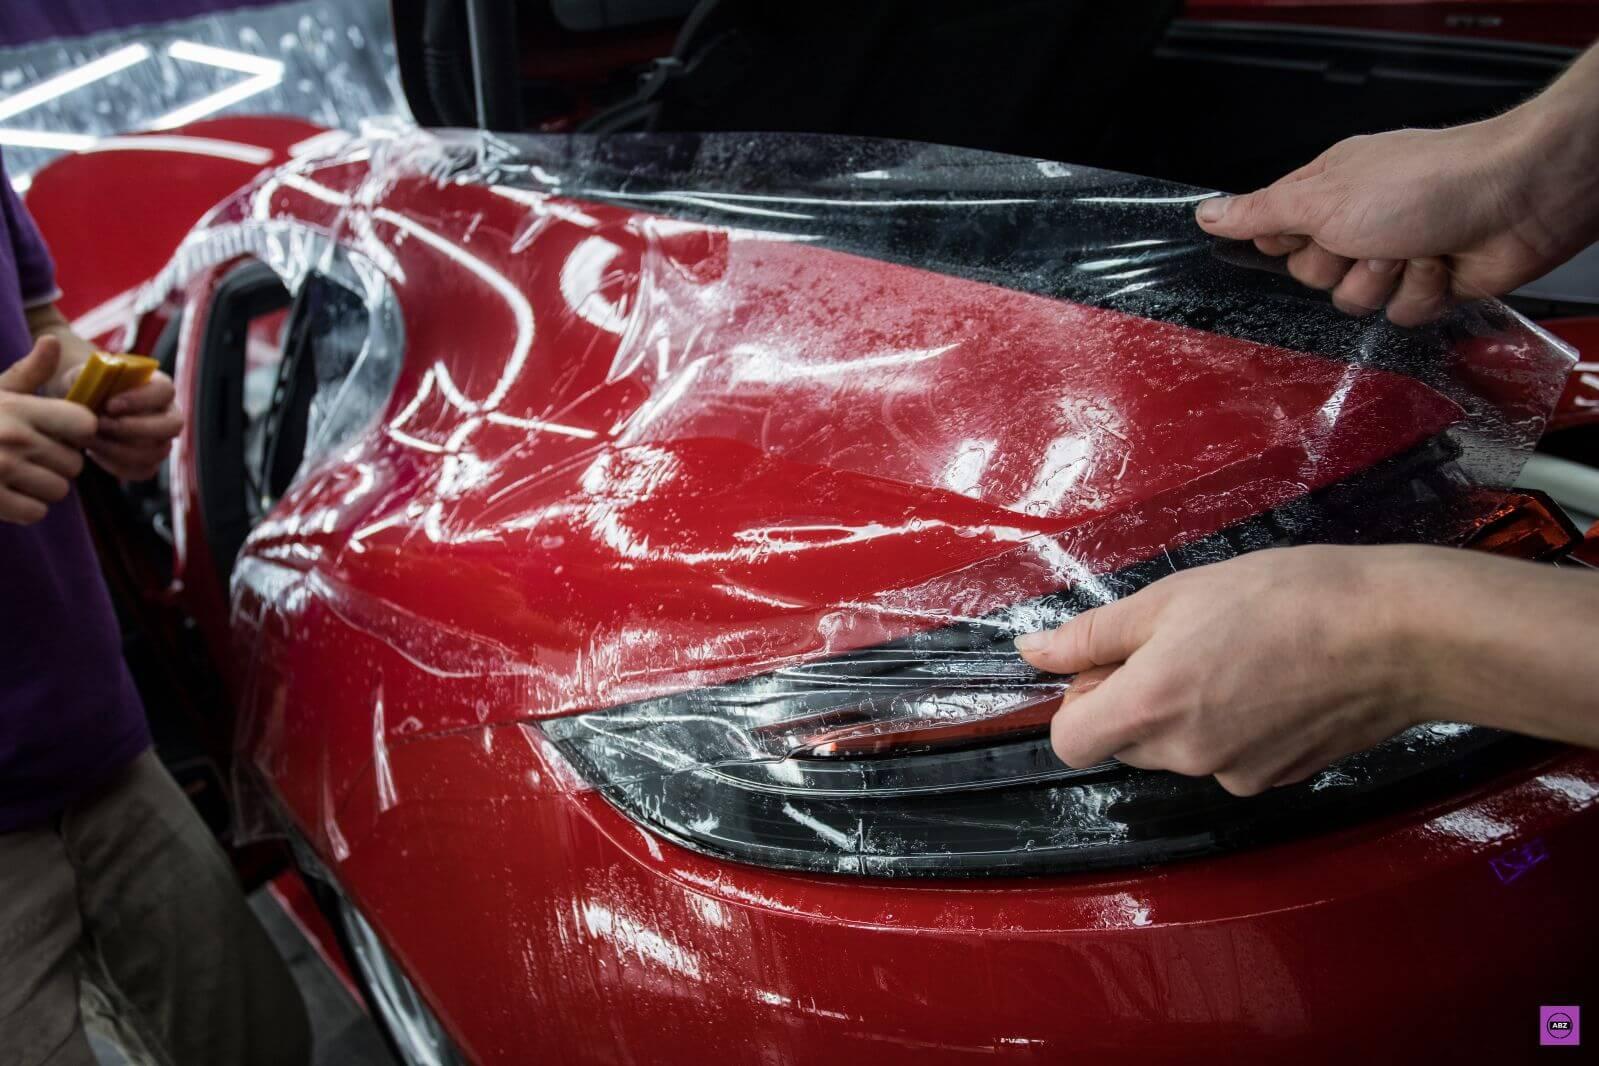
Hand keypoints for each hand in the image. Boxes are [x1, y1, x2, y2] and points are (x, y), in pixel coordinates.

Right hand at [0, 336, 95, 523]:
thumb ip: (28, 373)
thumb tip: (52, 341)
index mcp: (19, 408)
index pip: (85, 424)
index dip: (76, 432)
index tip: (58, 433)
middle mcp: (13, 437)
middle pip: (75, 463)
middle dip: (57, 463)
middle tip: (28, 456)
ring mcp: (2, 469)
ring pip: (59, 489)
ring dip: (42, 487)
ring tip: (15, 474)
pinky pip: (36, 512)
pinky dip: (24, 508)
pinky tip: (6, 493)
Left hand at [85, 369, 181, 481]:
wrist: (81, 406)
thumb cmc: (86, 387)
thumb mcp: (85, 375)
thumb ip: (91, 379)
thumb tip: (96, 395)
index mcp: (158, 386)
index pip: (165, 390)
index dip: (140, 399)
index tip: (109, 405)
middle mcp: (168, 413)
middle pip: (172, 426)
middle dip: (134, 428)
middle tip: (100, 425)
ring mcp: (162, 439)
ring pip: (157, 452)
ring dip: (120, 449)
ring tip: (91, 439)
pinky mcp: (150, 460)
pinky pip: (144, 470)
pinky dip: (118, 466)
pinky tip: (96, 454)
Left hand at [1015, 545, 1433, 795]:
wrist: (1397, 634)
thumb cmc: (1286, 598)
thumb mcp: (1172, 597)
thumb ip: (1093, 634)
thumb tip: (1031, 652)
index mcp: (1151, 708)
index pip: (1069, 742)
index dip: (1080, 699)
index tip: (1114, 661)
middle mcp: (1188, 756)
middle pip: (1123, 743)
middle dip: (1133, 699)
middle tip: (1182, 640)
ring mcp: (1237, 775)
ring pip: (1178, 750)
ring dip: (1186, 711)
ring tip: (1238, 652)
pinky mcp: (1279, 779)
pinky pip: (1230, 756)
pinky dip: (1235, 725)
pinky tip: (1274, 678)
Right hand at [1195, 109, 1598, 324]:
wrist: (1514, 197)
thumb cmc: (1424, 182)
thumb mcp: (1323, 196)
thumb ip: (1261, 213)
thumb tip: (1206, 214)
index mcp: (1327, 193)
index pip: (1275, 234)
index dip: (1285, 242)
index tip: (1306, 233)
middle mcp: (1358, 222)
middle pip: (1312, 276)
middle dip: (1341, 265)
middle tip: (1368, 237)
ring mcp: (1394, 254)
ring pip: (1355, 301)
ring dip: (1385, 279)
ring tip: (1413, 247)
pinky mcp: (1428, 284)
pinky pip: (1399, 315)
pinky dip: (1421, 293)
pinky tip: (1440, 263)